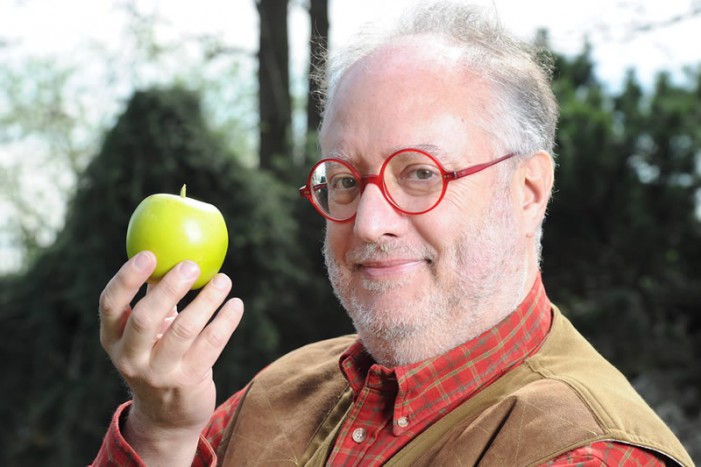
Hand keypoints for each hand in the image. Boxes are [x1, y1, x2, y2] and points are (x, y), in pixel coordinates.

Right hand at [98, 251, 242, 464]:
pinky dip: (226, 321)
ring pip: (184, 330)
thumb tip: (170, 248)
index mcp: (113, 338)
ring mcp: (159, 372)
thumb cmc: (157, 355)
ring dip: (207, 300)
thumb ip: (153, 295)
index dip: (127, 278)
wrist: (167, 416)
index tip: (149, 253)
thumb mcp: (147, 331)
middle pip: (146, 318)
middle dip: (169, 288)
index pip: (110, 305)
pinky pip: (211, 344)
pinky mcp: (187, 382)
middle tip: (192, 265)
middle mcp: (130, 358)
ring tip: (224, 279)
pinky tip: (236, 304)